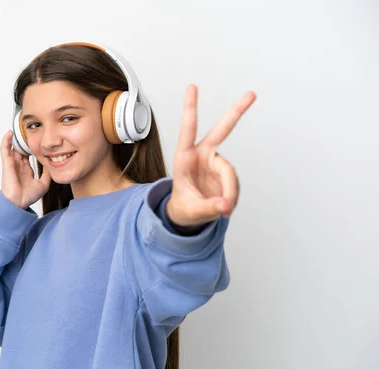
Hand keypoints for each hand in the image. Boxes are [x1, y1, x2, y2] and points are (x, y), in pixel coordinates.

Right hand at [0, 130, 50, 208]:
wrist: (18, 202)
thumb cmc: (28, 196)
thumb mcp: (43, 183)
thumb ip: (47, 174)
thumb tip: (53, 164)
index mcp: (26, 169)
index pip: (29, 155)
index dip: (33, 147)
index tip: (40, 139)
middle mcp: (19, 165)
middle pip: (22, 149)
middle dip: (25, 140)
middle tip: (30, 130)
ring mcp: (13, 163)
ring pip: (13, 147)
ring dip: (16, 138)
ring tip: (20, 127)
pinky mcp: (7, 162)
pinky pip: (5, 149)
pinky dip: (6, 140)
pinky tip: (10, 133)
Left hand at [166, 85, 256, 226]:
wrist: (188, 214)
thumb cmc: (183, 207)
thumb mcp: (190, 211)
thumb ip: (207, 208)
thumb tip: (224, 205)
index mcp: (184, 158)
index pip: (187, 130)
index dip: (190, 109)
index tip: (192, 88)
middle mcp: (202, 155)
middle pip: (222, 130)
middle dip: (237, 112)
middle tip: (251, 94)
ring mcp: (215, 163)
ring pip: (229, 173)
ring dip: (229, 191)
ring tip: (223, 207)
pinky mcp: (225, 172)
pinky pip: (234, 183)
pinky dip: (232, 195)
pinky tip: (225, 205)